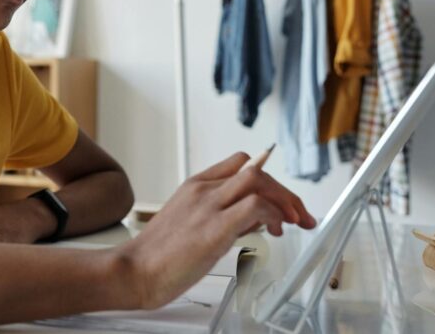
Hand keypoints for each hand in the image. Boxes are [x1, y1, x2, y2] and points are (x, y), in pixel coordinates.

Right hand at [116, 152, 315, 309]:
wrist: (135, 270)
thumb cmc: (158, 255)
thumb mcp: (189, 224)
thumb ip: (218, 215)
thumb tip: (251, 220)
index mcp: (194, 186)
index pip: (240, 163)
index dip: (267, 178)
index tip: (281, 200)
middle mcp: (202, 190)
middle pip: (256, 171)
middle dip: (286, 192)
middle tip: (299, 215)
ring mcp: (207, 206)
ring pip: (259, 180)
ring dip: (285, 200)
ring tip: (293, 222)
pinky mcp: (214, 228)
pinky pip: (255, 207)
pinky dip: (273, 215)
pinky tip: (273, 230)